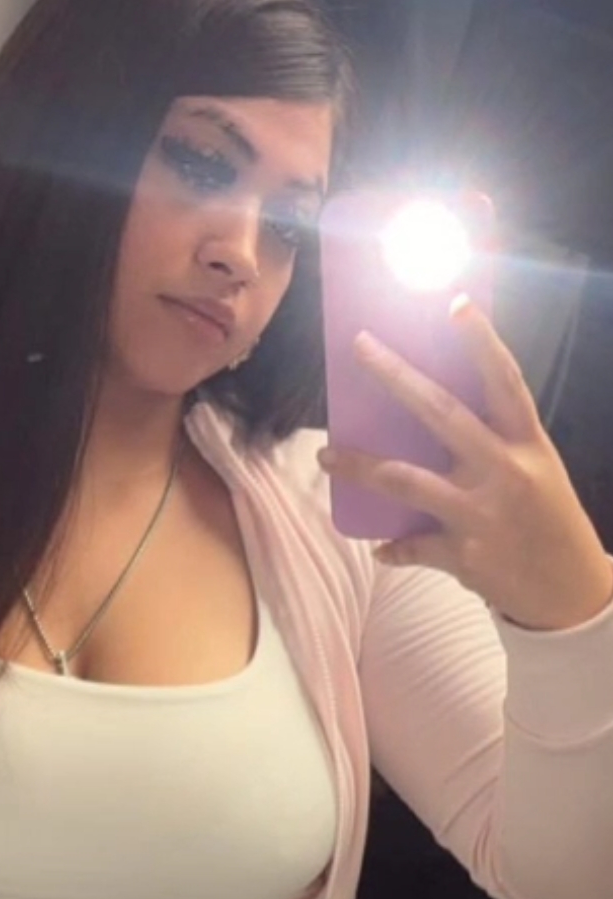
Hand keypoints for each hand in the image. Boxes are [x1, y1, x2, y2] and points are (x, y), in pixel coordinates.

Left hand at [316, 297, 612, 631]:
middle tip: (360, 346)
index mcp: (527, 445)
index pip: (505, 382)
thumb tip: (433, 415)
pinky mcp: (463, 554)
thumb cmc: (548, 520)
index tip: (454, 304)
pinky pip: (411, 544)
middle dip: (396, 377)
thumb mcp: (536, 471)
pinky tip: (380, 546)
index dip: (481, 342)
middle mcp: (504, 471)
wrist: (571, 594)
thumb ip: (495, 443)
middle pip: (442, 414)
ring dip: (359, 466)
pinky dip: (393, 546)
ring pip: (405, 480)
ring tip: (327, 454)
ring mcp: (480, 513)